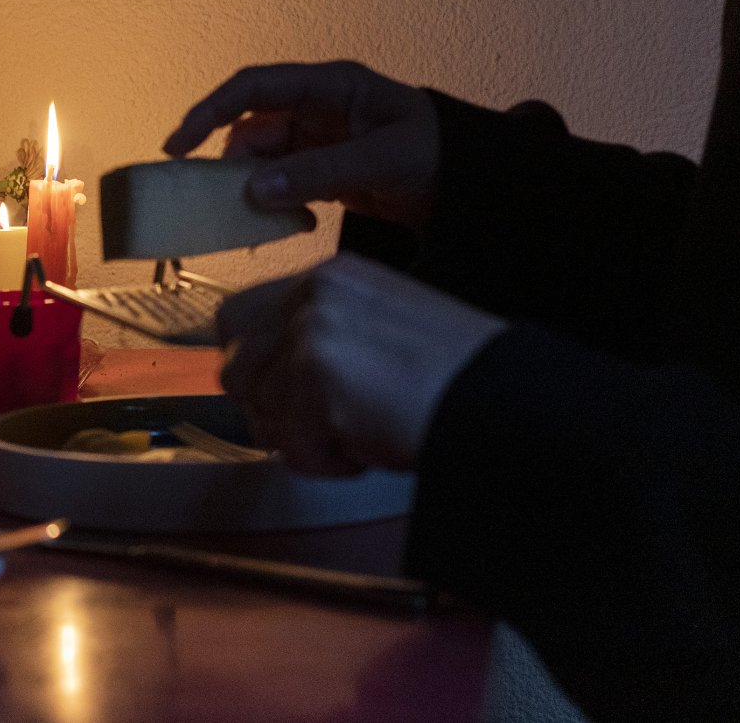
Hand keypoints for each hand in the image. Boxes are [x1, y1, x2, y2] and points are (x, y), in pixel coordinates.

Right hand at [163, 61, 439, 228]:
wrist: (473, 184)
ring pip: (262, 162)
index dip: (211, 111)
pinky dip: (277, 205)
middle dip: (231, 164)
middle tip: (216, 200)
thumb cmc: (439, 154)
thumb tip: (256, 190)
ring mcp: (317, 140)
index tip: (179, 145)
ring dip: (254, 190)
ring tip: (258, 220)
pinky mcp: (321, 171)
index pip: (255, 88)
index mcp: (330, 86)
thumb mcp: (383, 160)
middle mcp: (316, 108)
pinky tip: (290, 224)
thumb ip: (321, 172)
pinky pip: (282, 184)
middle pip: (251, 129)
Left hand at [217, 253, 507, 473]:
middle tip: (327, 427)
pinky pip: (292, 447)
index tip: (293, 400)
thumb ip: (316, 340)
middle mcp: (312, 294)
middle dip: (272, 410)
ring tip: (362, 432)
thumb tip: (257, 388)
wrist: (504, 399)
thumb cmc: (452, 378)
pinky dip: (329, 463)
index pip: (237, 319)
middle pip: (235, 369)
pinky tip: (372, 445)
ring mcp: (310, 332)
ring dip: (305, 439)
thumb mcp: (376, 330)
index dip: (258, 370)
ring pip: (260, 412)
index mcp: (327, 277)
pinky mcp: (316, 377)